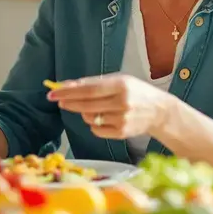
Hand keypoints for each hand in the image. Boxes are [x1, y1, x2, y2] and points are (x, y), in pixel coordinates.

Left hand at [48, 73, 172, 139]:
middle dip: (68, 102)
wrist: (160, 111)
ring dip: (85, 113)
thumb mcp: (119, 80)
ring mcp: (122, 119)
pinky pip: (96, 130)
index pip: (88, 89)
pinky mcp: (122, 133)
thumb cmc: (136, 92)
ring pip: (89, 118)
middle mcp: (122, 102)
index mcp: (121, 85)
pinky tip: (104, 118)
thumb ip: (94, 83)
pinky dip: (94, 124)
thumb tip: (66, 86)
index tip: (53, 92)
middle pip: (86, 104)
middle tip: (57, 100)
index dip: (68, 91)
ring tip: (96, 108)